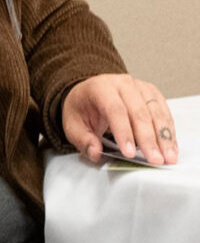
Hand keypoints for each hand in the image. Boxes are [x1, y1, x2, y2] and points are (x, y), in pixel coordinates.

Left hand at [62, 74, 177, 165]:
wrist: (89, 93)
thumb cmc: (82, 109)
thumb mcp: (72, 125)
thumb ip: (83, 140)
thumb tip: (96, 153)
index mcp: (99, 88)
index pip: (115, 109)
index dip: (123, 132)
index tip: (129, 153)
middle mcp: (121, 84)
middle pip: (139, 111)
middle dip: (148, 138)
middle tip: (154, 159)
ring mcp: (139, 87)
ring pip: (155, 111)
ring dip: (164, 136)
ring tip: (168, 157)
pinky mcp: (152, 93)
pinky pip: (164, 111)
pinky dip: (168, 130)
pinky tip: (170, 147)